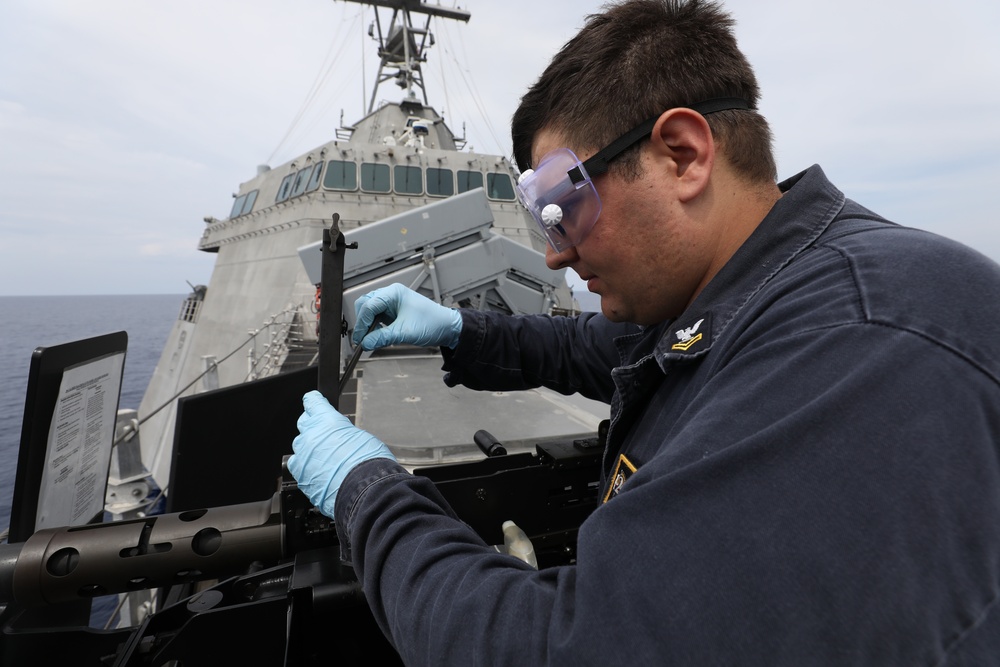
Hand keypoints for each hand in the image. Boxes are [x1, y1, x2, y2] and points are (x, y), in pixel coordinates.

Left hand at [287, 390, 395, 516]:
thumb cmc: (369, 464)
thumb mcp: (362, 437)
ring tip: (326, 459)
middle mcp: (312, 435)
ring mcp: (303, 455)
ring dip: (309, 449)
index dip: (314, 401)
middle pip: (304, 423)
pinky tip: (318, 472)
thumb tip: (340, 435)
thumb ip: (343, 432)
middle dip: (313, 426)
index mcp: (327, 421)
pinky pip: (297, 465)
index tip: (314, 402)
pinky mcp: (300, 475)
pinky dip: (306, 467)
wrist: (365, 491)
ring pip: (300, 446)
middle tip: (325, 436)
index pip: (312, 402)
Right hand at [353, 283, 462, 350]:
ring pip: (369, 311)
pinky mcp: (393, 312)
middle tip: (363, 339)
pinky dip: (374, 327)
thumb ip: (382, 337)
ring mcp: (392, 303)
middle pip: (365, 305)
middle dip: (363, 322)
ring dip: (368, 325)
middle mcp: (391, 295)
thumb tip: (365, 343)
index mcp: (393, 293)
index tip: (360, 339)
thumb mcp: (405, 332)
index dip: (362, 323)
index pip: (369, 305)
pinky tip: (377, 336)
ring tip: (371, 339)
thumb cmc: (432, 323)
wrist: (446, 327)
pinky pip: (377, 317)